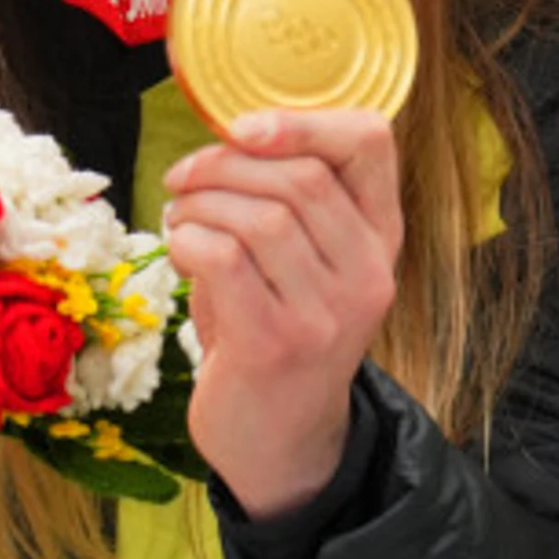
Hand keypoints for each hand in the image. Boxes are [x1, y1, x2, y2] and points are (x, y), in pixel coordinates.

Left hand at [161, 108, 402, 517]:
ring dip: (199, 204)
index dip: (304, 119)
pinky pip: (222, 257)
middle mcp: (367, 273)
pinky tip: (179, 253)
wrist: (276, 438)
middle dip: (222, 163)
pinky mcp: (276, 342)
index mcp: (380, 238)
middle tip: (183, 180)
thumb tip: (225, 136)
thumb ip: (283, 202)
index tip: (242, 128)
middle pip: (299, 176)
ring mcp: (327, 312)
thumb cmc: (271, 330)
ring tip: (179, 219)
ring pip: (258, 215)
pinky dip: (187, 241)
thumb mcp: (297, 263)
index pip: (370, 143)